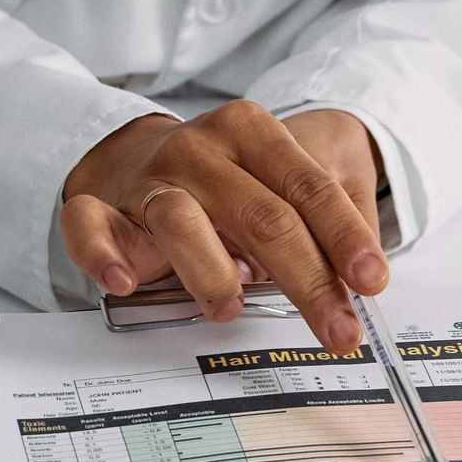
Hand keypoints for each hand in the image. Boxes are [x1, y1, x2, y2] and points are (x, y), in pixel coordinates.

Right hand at [59, 102, 387, 352]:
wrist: (130, 150)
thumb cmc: (222, 178)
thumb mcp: (280, 181)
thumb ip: (321, 221)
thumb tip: (361, 280)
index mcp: (249, 131)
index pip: (306, 185)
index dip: (343, 235)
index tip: (372, 281)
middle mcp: (199, 149)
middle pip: (259, 213)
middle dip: (306, 278)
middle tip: (339, 330)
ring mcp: (148, 177)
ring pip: (179, 219)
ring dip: (212, 272)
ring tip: (231, 308)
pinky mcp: (100, 204)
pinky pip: (89, 225)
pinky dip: (101, 252)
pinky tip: (122, 281)